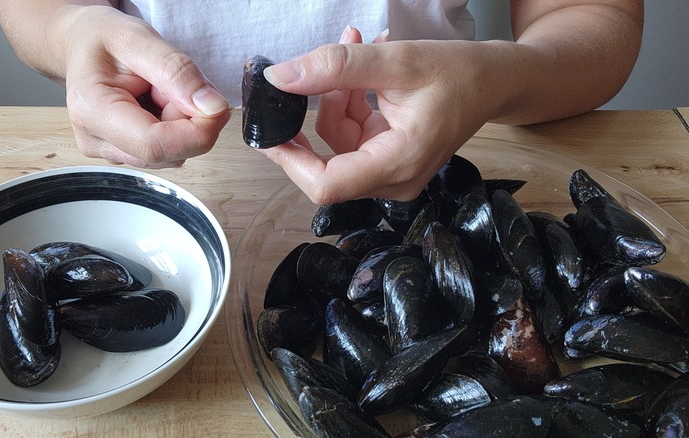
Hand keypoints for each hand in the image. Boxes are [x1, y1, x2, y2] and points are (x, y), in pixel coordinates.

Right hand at [61, 6, 230, 166]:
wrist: (83, 44)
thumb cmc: (102, 39)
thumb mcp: (140, 38)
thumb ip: (178, 71)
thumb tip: (212, 107)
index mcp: (91, 110)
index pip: (155, 145)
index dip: (197, 132)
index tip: (216, 107)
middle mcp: (96, 140)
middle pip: (169, 152)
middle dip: (188, 120)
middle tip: (170, 84)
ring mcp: (110, 152)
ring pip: (173, 154)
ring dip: (181, 123)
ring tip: (157, 91)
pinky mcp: (124, 155)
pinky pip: (168, 152)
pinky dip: (173, 128)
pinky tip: (155, 105)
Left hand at [259, 27, 495, 203]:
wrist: (493, 82)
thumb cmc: (458, 73)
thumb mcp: (396, 61)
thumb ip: (335, 68)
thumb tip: (279, 78)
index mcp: (398, 164)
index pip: (325, 184)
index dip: (290, 160)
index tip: (267, 131)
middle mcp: (393, 180)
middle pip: (327, 162)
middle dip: (320, 109)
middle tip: (318, 66)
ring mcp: (389, 174)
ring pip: (337, 144)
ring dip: (336, 97)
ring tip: (356, 47)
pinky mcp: (386, 161)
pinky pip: (351, 137)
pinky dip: (348, 103)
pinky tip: (361, 71)